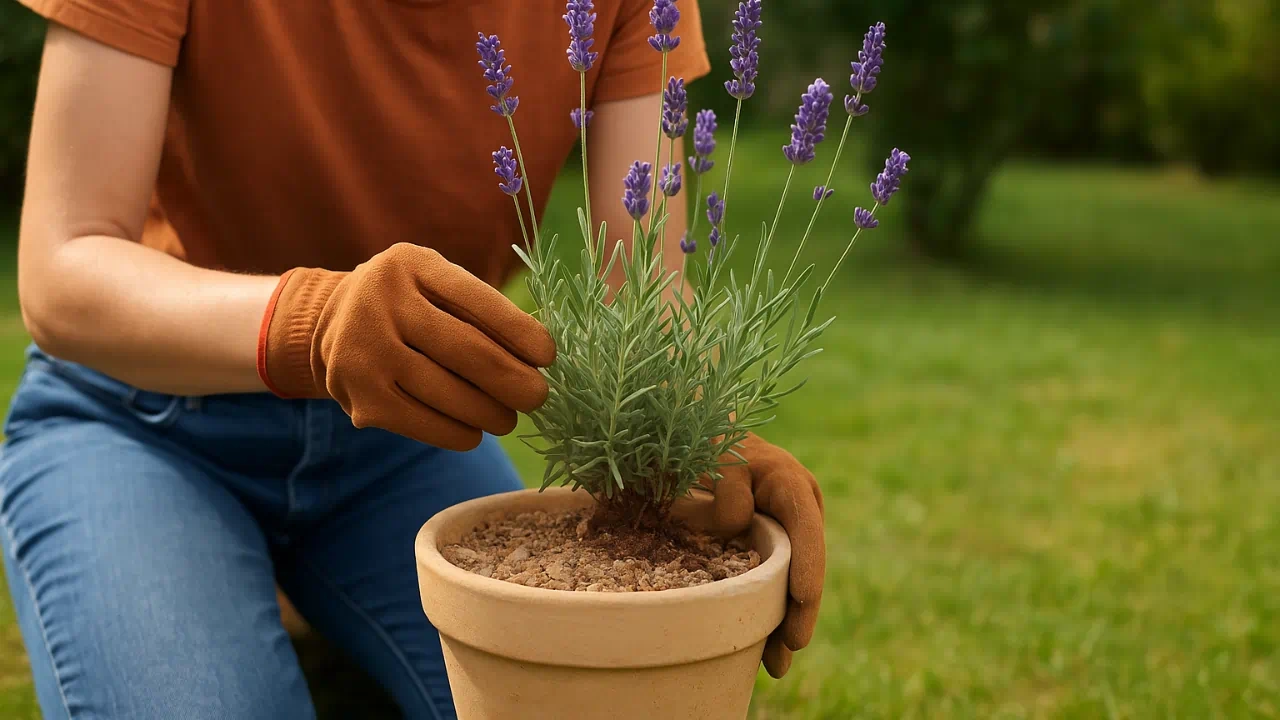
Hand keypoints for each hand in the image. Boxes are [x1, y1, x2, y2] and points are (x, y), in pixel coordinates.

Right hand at [258, 242, 555, 450]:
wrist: (331, 324)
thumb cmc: (410, 304)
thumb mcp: (436, 284)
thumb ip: (479, 310)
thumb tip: (538, 360)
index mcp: (412, 265)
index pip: (478, 299)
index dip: (520, 331)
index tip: (549, 356)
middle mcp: (382, 302)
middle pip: (468, 352)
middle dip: (513, 381)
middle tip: (538, 397)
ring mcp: (365, 350)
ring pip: (449, 394)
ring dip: (490, 413)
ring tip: (508, 418)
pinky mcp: (360, 396)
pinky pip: (424, 423)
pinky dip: (458, 432)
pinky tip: (474, 432)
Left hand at [703, 433, 824, 677]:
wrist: (710, 440)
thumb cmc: (713, 444)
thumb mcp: (719, 454)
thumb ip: (730, 485)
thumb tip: (740, 524)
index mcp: (791, 484)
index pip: (805, 526)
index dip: (808, 562)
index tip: (804, 596)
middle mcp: (800, 511)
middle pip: (806, 564)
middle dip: (801, 608)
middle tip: (791, 644)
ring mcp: (789, 533)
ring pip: (793, 583)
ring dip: (786, 623)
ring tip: (777, 666)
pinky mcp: (774, 549)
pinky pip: (775, 584)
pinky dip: (770, 614)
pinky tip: (764, 651)